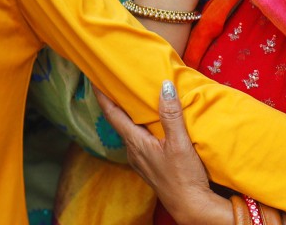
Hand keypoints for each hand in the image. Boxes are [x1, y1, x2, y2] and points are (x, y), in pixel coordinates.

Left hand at [94, 82, 231, 224]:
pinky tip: (150, 123)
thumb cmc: (183, 176)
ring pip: (130, 131)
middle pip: (120, 121)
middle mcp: (133, 151)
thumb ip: (171, 114)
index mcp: (136, 143)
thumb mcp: (179, 142)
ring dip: (129, 114)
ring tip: (134, 98)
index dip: (103, 97)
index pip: (113, 115)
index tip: (95, 80)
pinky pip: (139, 139)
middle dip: (116, 102)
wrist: (190, 205)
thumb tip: (165, 86)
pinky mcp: (149, 164)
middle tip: (116, 82)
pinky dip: (140, 126)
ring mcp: (140, 159)